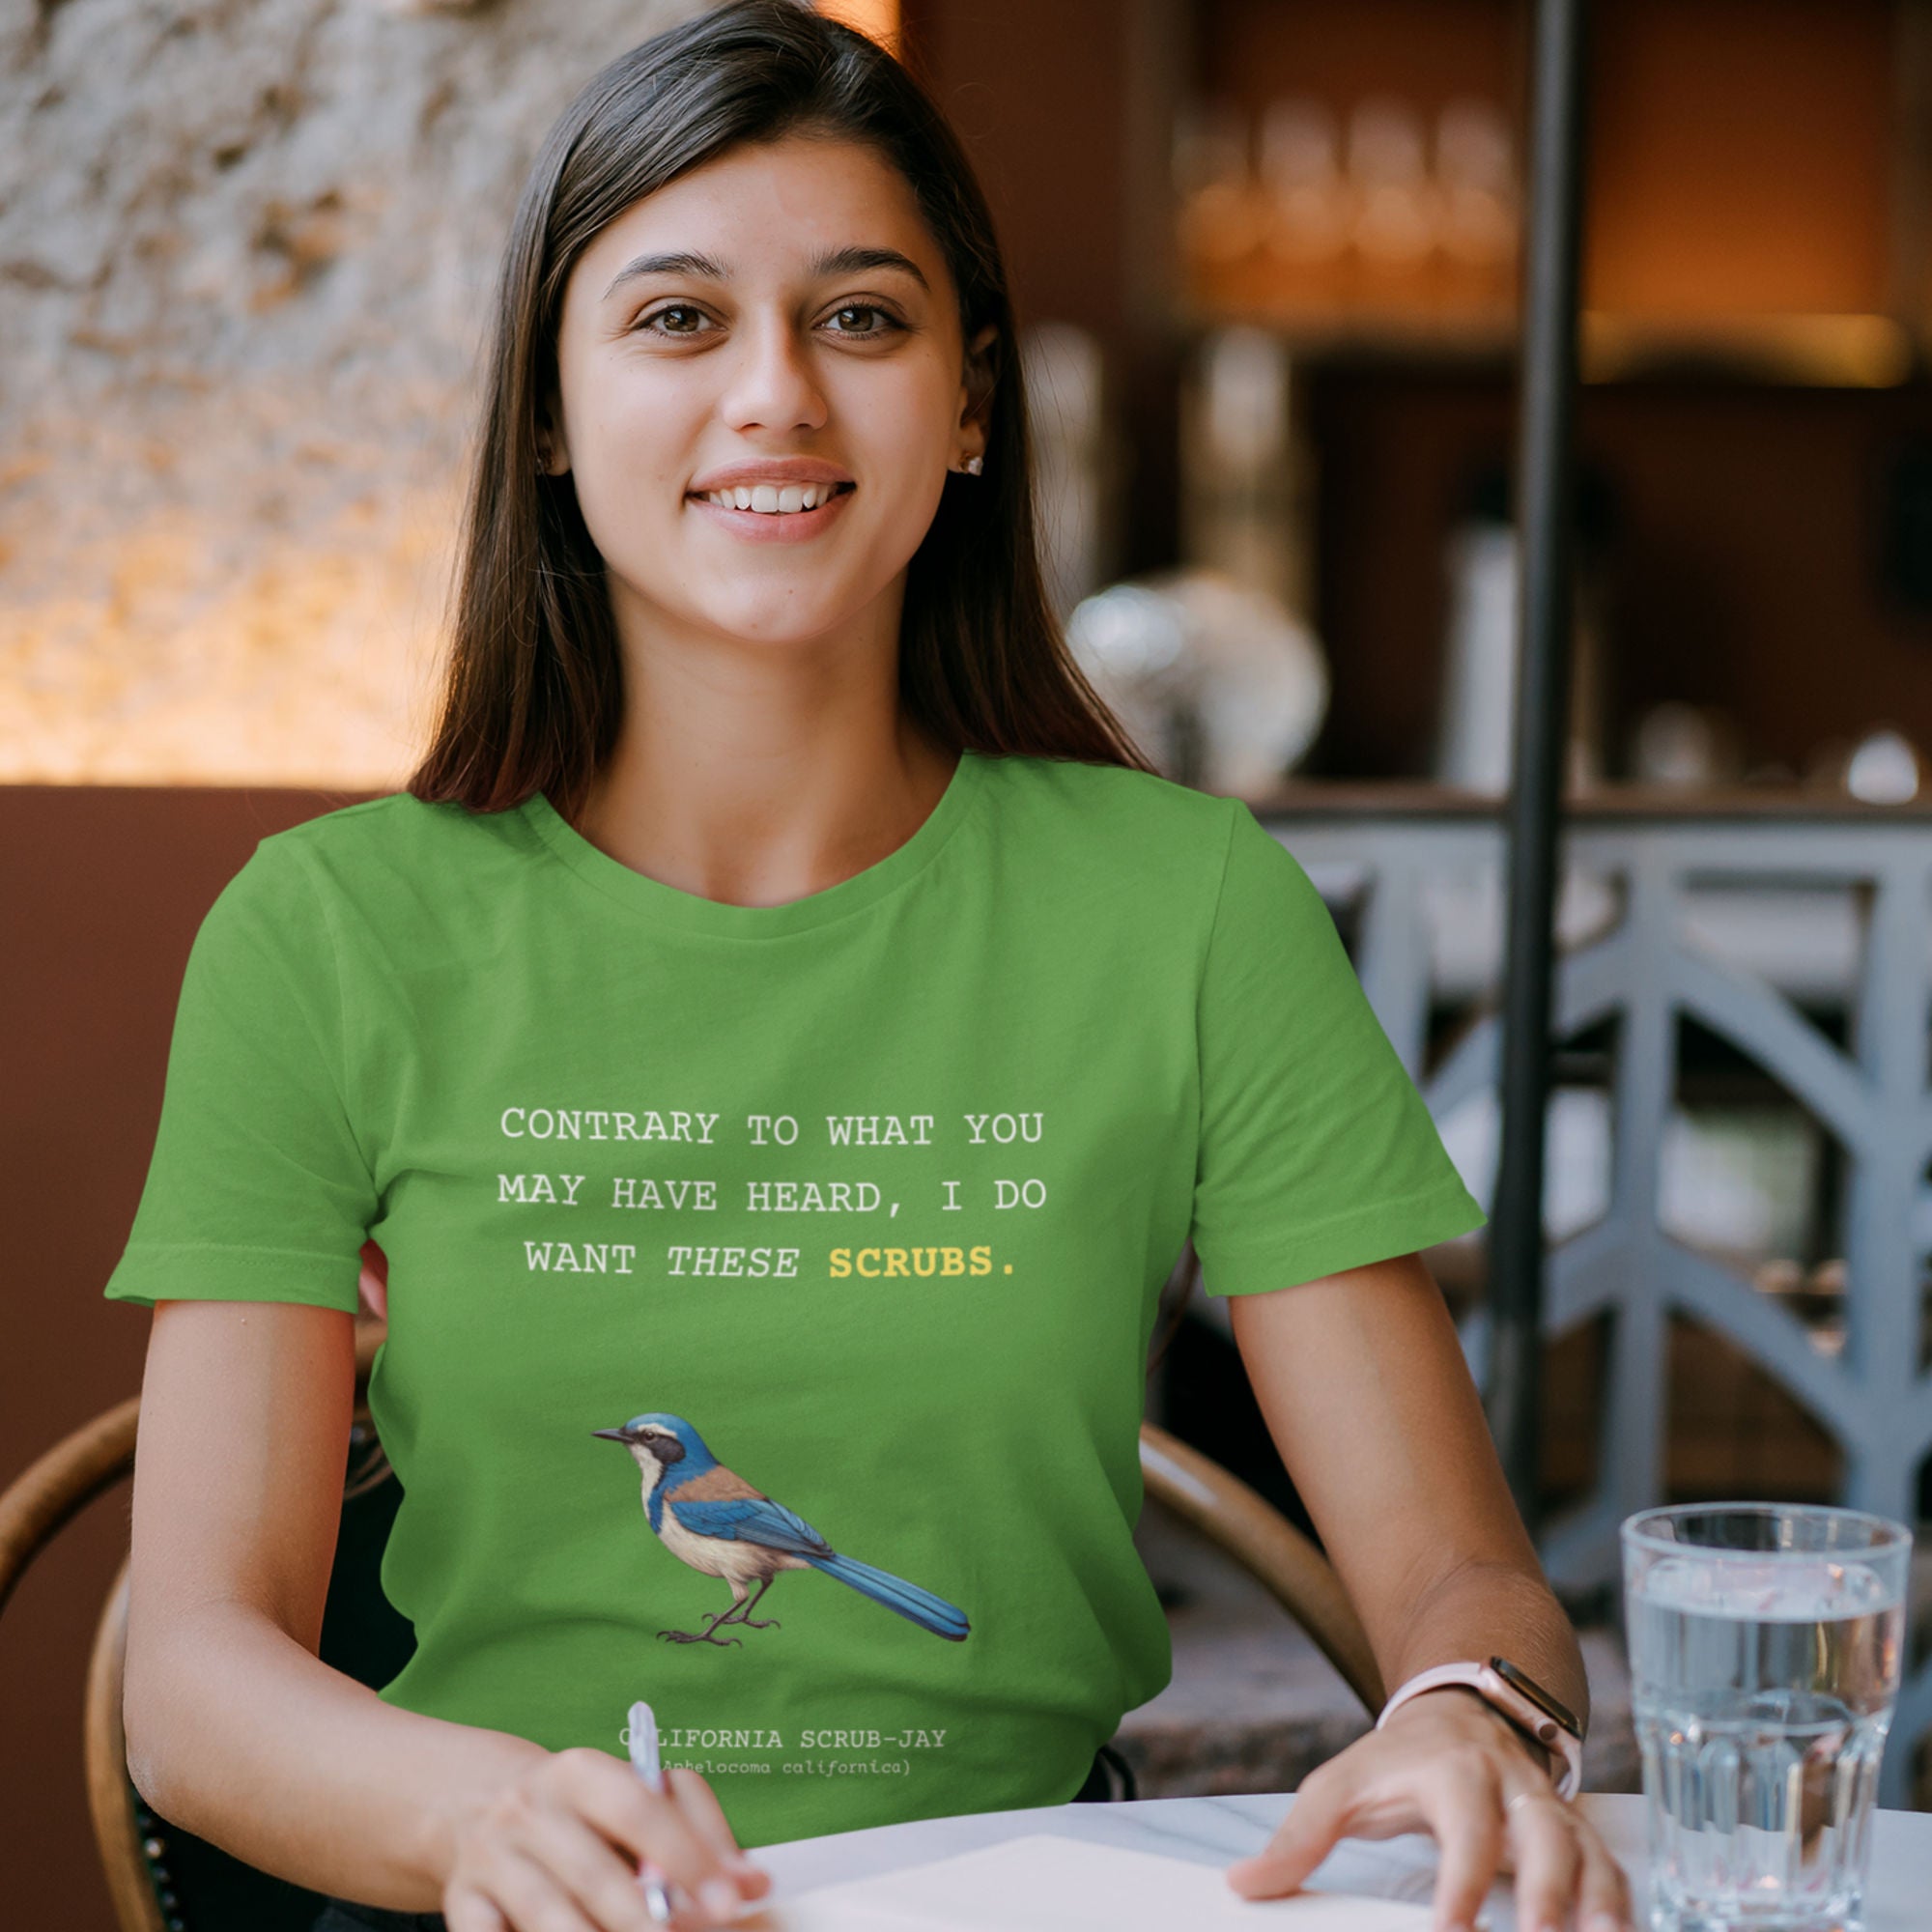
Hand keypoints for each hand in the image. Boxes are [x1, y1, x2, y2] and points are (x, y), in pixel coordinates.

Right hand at [441, 1747, 771, 1929]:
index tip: (730, 1903)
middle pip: (596, 1874)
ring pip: (547, 1916)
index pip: (641, 1809)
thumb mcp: (631, 1799)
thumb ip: (696, 1836)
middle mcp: (531, 1809)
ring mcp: (492, 1859)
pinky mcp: (462, 1904)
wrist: (475, 1806)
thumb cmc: (581, 1814)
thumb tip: (755, 1886)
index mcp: (582, 1772)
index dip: (688, 1858)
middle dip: (648, 1921)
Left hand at [1223, 1688, 1633, 1931]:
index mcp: (1455, 1773)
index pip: (1464, 1831)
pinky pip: (1613, 1875)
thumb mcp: (1342, 1784)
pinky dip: (1620, 1912)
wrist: (1465, 1710)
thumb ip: (1298, 1837)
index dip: (1463, 1886)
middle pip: (1545, 1842)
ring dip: (1600, 1909)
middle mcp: (1514, 1791)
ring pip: (1591, 1859)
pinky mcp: (1578, 1839)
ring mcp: (1552, 1814)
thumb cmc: (1400, 1760)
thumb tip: (1245, 1883)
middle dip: (1550, 1899)